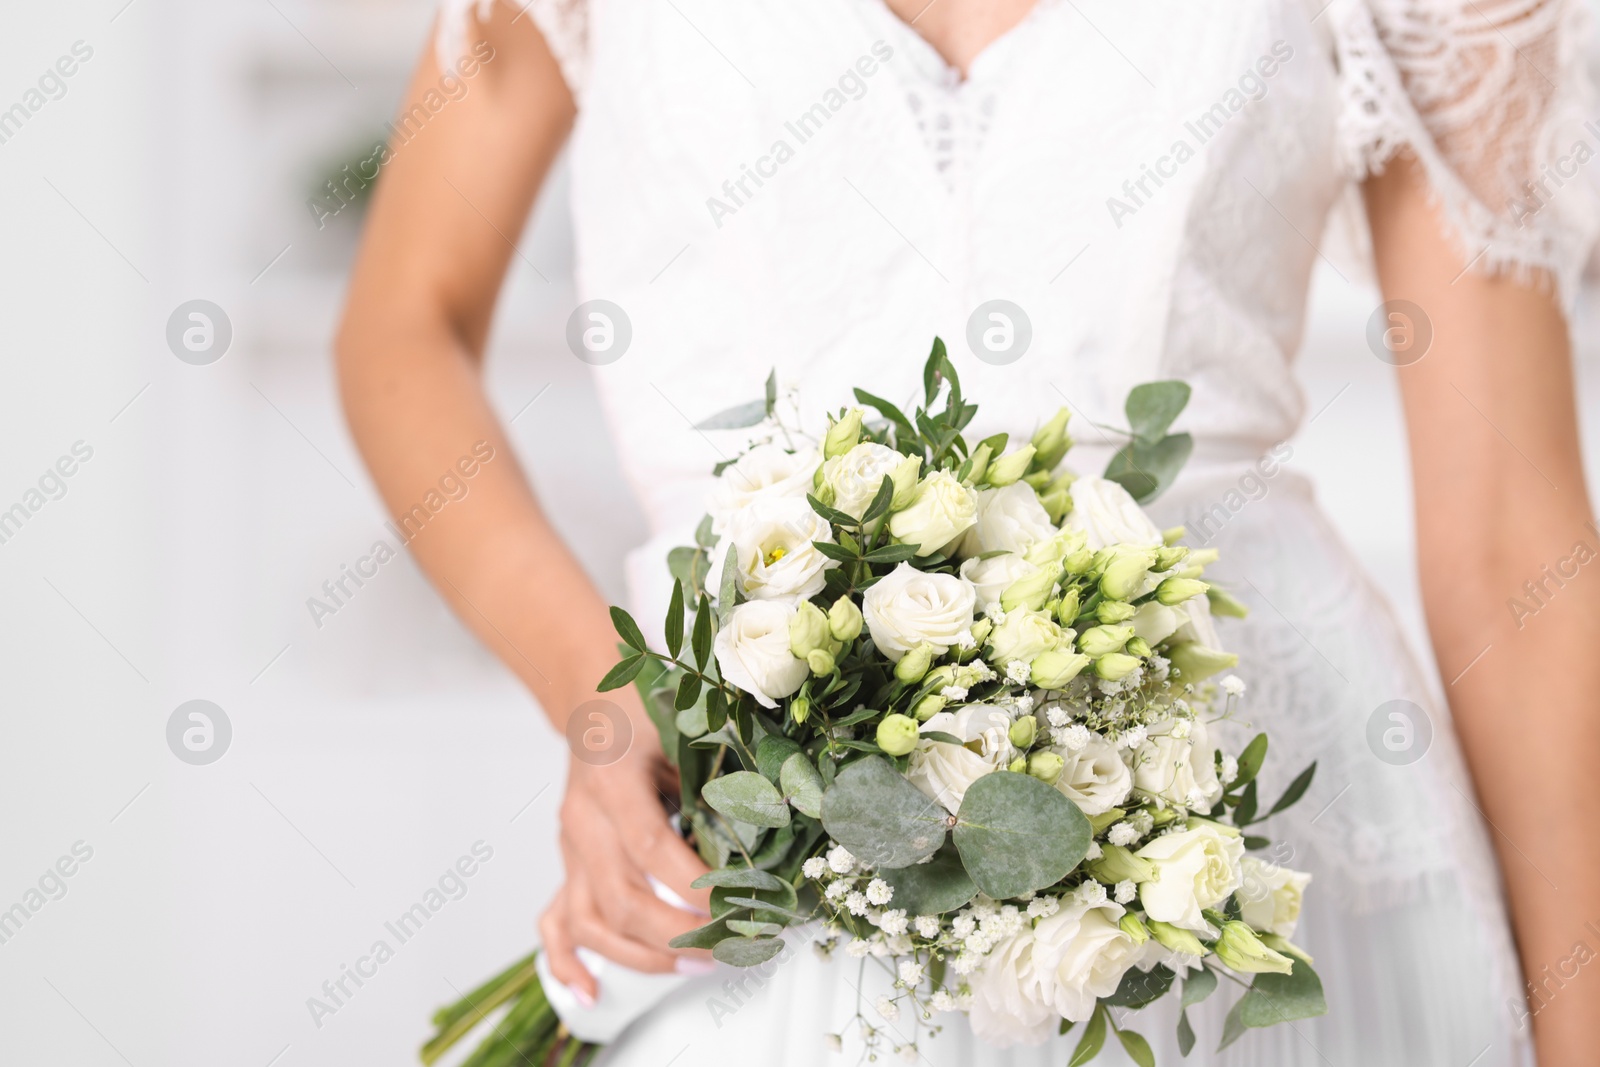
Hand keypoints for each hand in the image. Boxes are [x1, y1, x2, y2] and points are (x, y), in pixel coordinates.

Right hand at [539, 690, 716, 1001]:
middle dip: (677, 934)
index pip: (649, 845)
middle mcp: (584, 819)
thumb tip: (769, 829)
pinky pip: (556, 922)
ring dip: (641, 955)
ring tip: (692, 967)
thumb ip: (716, 779)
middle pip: (620, 896)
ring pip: (590, 920)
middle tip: (729, 947)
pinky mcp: (567, 865)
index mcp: (614, 780)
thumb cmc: (644, 713)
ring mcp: (570, 847)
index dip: (690, 884)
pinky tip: (589, 991)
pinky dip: (568, 962)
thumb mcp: (685, 731)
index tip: (733, 906)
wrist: (592, 705)